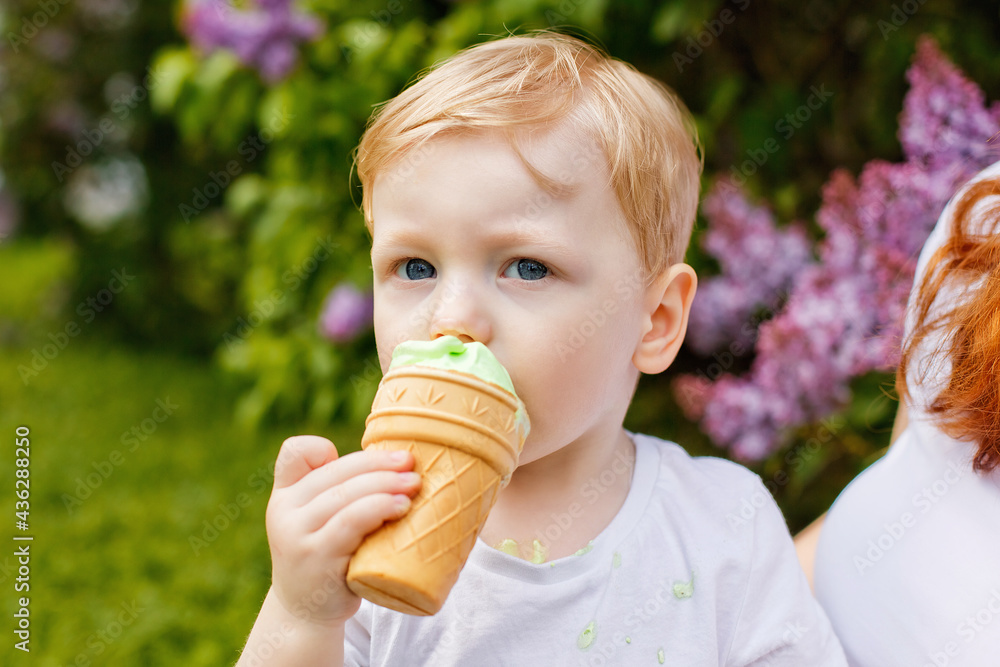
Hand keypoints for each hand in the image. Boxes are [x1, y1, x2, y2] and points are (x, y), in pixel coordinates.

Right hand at [264, 435, 421, 626]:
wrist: (306, 613)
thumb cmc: (328, 556)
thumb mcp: (319, 520)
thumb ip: (338, 490)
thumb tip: (399, 460)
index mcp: (285, 494)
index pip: (294, 453)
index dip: (322, 447)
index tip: (359, 458)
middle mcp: (283, 511)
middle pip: (335, 472)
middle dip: (378, 463)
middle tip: (410, 463)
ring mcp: (297, 535)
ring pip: (345, 494)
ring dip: (385, 484)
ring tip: (414, 485)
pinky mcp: (317, 558)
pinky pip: (350, 522)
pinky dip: (379, 507)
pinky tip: (402, 507)